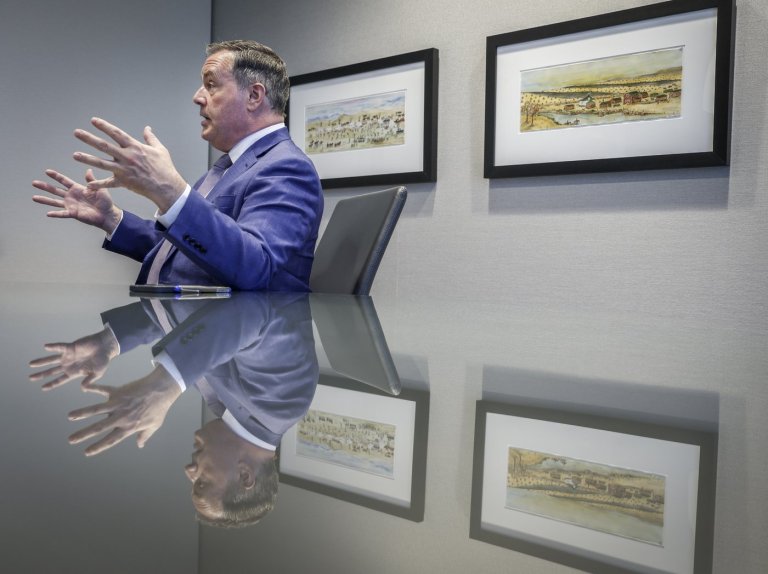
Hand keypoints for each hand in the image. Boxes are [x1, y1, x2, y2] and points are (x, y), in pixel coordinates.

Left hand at [29, 327, 119, 390]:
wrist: (105, 347)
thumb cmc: (103, 360)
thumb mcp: (97, 373)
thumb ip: (89, 380)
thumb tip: (83, 389)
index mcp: (74, 372)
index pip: (60, 380)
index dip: (52, 384)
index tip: (43, 388)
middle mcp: (69, 364)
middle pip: (52, 371)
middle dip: (41, 375)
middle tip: (31, 378)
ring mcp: (68, 356)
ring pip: (51, 360)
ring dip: (41, 362)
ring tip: (30, 364)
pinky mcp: (70, 347)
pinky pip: (59, 347)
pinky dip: (52, 347)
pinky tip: (46, 347)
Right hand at [32, 168, 121, 233]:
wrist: (108, 214)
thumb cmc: (105, 201)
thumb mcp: (98, 188)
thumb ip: (91, 180)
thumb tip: (89, 169)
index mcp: (77, 189)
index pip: (64, 181)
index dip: (56, 176)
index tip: (47, 171)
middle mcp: (71, 196)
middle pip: (55, 190)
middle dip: (45, 186)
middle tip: (34, 183)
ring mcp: (71, 205)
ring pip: (55, 202)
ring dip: (45, 199)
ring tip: (34, 197)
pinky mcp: (73, 213)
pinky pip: (63, 214)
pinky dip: (56, 214)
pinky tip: (48, 213)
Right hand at [67, 365, 181, 455]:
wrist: (161, 389)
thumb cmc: (159, 408)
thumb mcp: (154, 425)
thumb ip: (144, 435)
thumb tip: (140, 445)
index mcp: (129, 427)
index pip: (110, 440)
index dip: (98, 447)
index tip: (86, 452)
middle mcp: (120, 416)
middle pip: (99, 427)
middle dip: (83, 434)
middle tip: (70, 439)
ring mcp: (118, 404)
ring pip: (96, 409)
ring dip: (82, 413)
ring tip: (70, 416)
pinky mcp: (118, 392)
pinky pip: (103, 389)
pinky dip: (94, 387)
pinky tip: (84, 387)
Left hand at [73, 117, 187, 211]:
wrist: (166, 186)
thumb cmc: (165, 168)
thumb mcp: (160, 150)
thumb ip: (151, 138)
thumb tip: (147, 128)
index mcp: (135, 147)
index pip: (117, 134)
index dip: (104, 126)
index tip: (93, 120)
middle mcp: (127, 157)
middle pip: (104, 146)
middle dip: (89, 139)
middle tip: (77, 133)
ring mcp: (124, 170)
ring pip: (102, 163)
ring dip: (87, 159)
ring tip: (75, 155)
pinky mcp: (124, 182)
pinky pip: (108, 183)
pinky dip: (98, 184)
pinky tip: (88, 184)